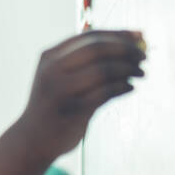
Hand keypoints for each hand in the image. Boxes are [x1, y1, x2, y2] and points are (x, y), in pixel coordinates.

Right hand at [18, 29, 144, 159]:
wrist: (31, 140)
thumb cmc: (54, 106)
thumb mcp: (60, 77)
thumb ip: (84, 62)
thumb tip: (127, 46)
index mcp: (50, 56)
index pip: (89, 37)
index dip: (118, 34)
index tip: (141, 36)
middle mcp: (53, 70)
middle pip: (97, 49)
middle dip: (125, 50)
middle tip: (143, 57)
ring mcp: (61, 90)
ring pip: (103, 70)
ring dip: (128, 69)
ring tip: (141, 73)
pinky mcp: (73, 110)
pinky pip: (106, 93)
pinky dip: (122, 87)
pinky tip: (130, 87)